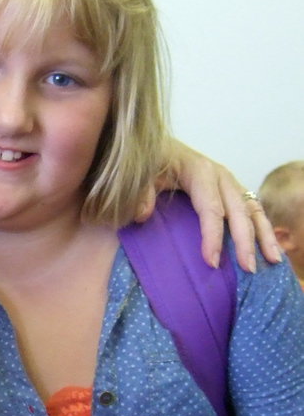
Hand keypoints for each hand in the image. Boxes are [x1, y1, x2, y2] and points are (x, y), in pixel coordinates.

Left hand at [145, 140, 280, 271]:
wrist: (161, 148)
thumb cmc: (153, 162)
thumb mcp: (142, 173)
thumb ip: (141, 192)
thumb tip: (141, 214)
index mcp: (200, 171)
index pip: (210, 208)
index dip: (212, 236)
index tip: (211, 262)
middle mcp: (221, 176)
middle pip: (238, 211)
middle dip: (244, 241)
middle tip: (248, 268)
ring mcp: (230, 183)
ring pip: (253, 210)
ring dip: (264, 235)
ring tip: (273, 260)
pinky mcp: (234, 190)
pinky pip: (254, 210)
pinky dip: (264, 229)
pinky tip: (270, 248)